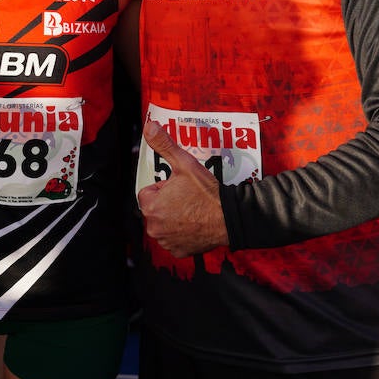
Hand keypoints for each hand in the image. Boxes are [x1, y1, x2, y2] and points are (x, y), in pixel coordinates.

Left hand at [136, 122, 226, 256]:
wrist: (230, 217)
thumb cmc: (206, 192)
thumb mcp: (184, 163)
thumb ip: (164, 144)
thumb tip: (150, 126)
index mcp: (151, 207)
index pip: (148, 192)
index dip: (164, 186)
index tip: (180, 186)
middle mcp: (154, 228)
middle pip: (156, 208)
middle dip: (168, 202)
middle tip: (188, 197)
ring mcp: (167, 242)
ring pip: (165, 224)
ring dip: (174, 217)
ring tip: (193, 209)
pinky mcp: (180, 252)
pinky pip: (175, 239)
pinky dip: (183, 233)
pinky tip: (196, 224)